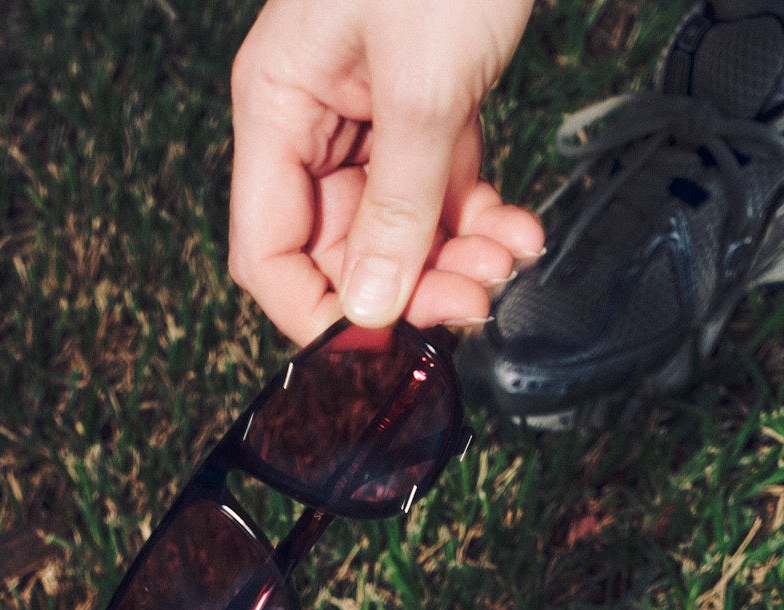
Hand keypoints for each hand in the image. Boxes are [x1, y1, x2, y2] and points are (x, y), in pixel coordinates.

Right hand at [230, 0, 543, 346]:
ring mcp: (368, 110)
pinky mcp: (425, 101)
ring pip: (396, 224)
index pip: (267, 253)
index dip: (316, 312)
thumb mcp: (423, 90)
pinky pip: (438, 186)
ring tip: (506, 261)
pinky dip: (478, 217)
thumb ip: (396, 206)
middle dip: (406, 285)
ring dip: (453, 258)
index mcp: (277, 107)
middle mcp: (312, 116)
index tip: (376, 345)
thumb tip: (366, 306)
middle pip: (340, 247)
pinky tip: (516, 230)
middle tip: (470, 302)